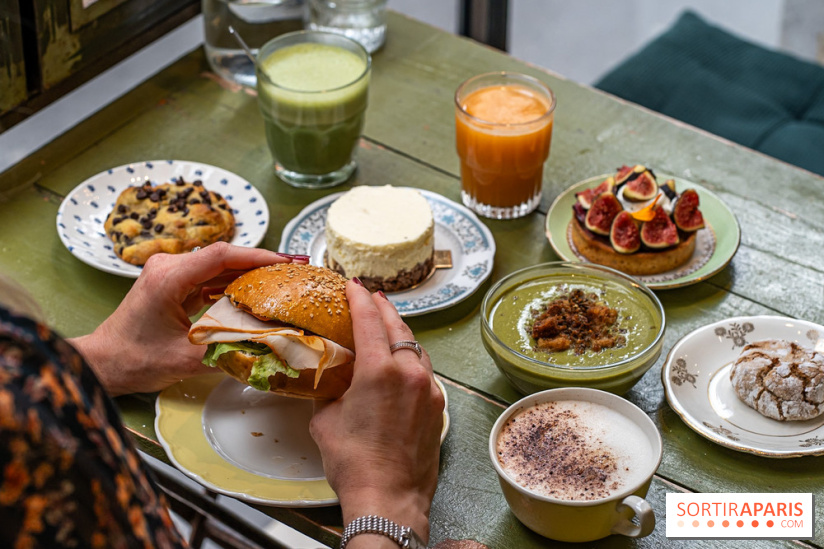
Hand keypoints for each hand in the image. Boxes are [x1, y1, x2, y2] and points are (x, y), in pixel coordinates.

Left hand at [70, 242, 306, 395]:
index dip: (257, 256)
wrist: (102, 364)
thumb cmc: (135, 360)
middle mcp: (168, 267)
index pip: (222, 255)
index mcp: (169, 277)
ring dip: (246, 273)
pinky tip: (253, 292)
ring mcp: (168, 273)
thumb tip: (268, 344)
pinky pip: (207, 277)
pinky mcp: (171, 284)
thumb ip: (230, 347)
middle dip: (258, 263)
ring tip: (278, 280)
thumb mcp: (189, 358)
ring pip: (217, 266)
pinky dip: (231, 283)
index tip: (284, 262)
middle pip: (222, 256)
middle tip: (290, 272)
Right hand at [310, 282, 444, 546]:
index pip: (370, 320)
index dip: (360, 298)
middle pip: (399, 328)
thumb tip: (331, 381)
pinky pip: (425, 372)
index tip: (354, 285)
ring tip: (388, 326)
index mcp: (379, 370)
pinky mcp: (437, 407)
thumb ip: (331, 391)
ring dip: (401, 334)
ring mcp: (428, 390)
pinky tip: (402, 364)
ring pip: (416, 349)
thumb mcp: (326, 419)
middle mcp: (409, 373)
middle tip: (373, 297)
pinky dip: (412, 361)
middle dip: (384, 310)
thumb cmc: (353, 462)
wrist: (389, 497)